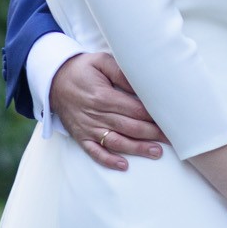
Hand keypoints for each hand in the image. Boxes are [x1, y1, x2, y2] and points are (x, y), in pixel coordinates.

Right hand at [50, 52, 164, 170]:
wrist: (53, 80)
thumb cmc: (82, 69)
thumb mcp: (102, 61)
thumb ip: (122, 72)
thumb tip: (142, 82)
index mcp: (103, 96)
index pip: (135, 109)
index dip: (153, 116)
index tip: (170, 120)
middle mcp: (96, 115)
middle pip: (129, 127)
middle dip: (152, 134)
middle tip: (172, 138)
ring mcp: (88, 128)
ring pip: (116, 142)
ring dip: (137, 149)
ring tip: (156, 153)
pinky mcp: (81, 136)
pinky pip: (95, 152)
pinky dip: (109, 161)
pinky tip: (124, 166)